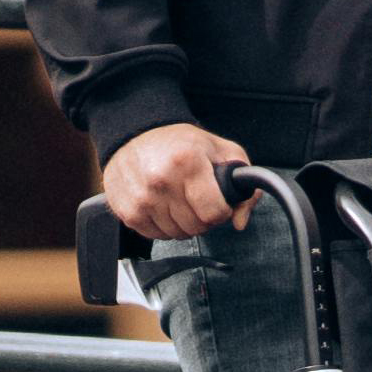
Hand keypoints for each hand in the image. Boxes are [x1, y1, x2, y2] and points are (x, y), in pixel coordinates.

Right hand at [102, 123, 251, 239]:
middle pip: (196, 227)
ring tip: (179, 199)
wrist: (135, 135)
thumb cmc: (180, 143)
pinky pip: (156, 236)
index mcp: (188, 162)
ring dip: (183, 223)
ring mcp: (142, 198)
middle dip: (203, 217)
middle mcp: (161, 181)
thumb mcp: (221, 150)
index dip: (222, 211)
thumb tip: (240, 221)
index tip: (218, 201)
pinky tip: (163, 205)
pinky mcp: (128, 211)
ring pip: (177, 234)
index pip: (214, 212)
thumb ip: (243, 185)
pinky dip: (163, 226)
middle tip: (198, 198)